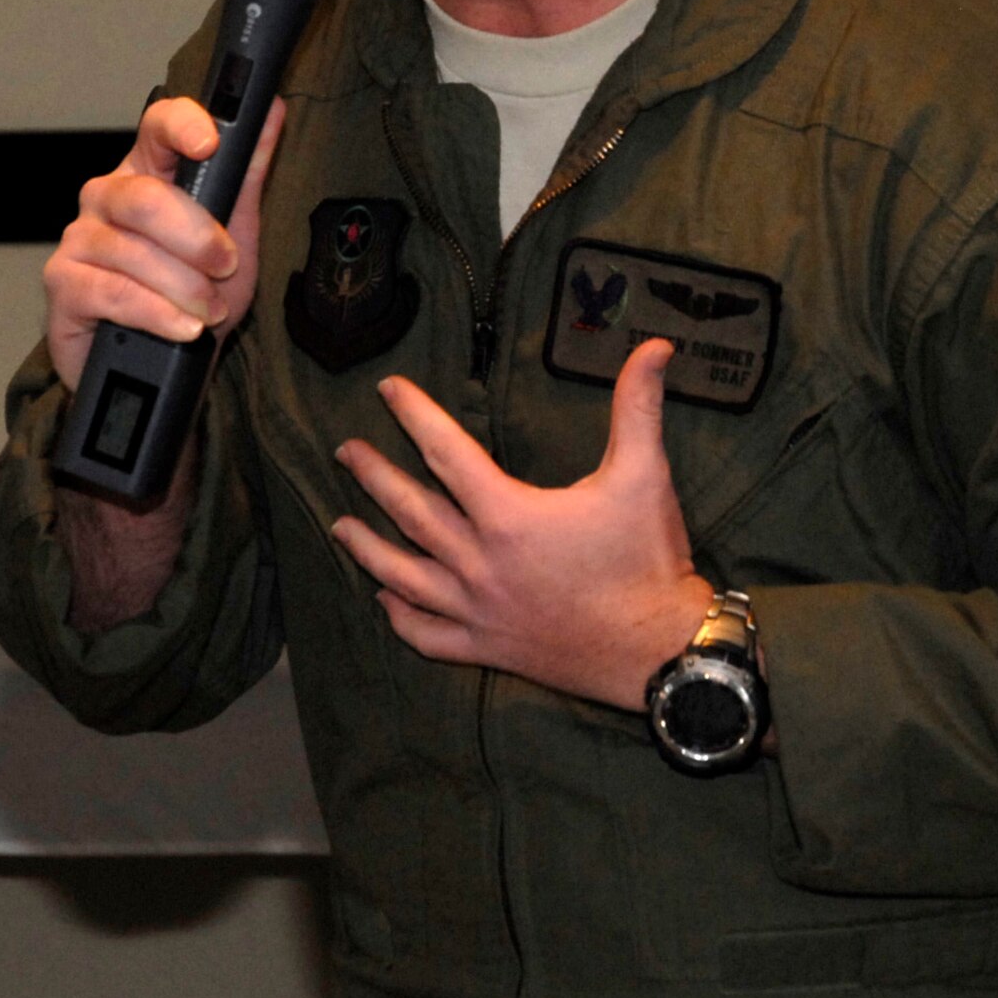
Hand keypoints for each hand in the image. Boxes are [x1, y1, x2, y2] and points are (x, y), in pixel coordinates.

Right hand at [43, 94, 284, 391]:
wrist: (165, 364)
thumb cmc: (194, 290)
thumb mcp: (236, 233)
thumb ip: (248, 174)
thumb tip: (272, 112)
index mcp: (149, 170)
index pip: (157, 125)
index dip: (182, 126)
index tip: (209, 143)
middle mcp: (106, 195)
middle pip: (146, 199)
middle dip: (197, 240)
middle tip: (226, 268)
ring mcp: (79, 238)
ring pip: (133, 252)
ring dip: (184, 289)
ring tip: (208, 312)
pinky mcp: (63, 284)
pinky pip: (112, 293)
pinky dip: (158, 314)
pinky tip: (183, 329)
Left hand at [331, 340, 711, 709]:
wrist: (658, 650)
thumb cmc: (648, 560)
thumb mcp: (644, 474)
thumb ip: (639, 406)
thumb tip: (657, 347)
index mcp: (508, 516)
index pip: (447, 452)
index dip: (415, 415)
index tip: (387, 389)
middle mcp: (480, 563)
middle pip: (411, 511)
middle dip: (374, 476)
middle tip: (345, 451)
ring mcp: (479, 611)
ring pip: (405, 576)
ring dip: (367, 547)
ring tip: (339, 526)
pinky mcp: (488, 647)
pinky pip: (428, 636)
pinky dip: (399, 618)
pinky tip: (383, 599)